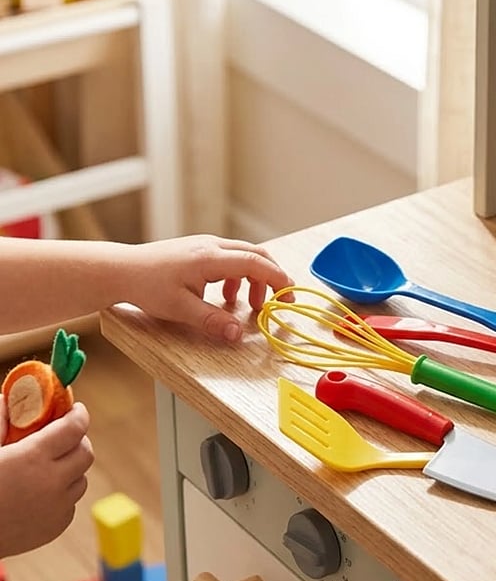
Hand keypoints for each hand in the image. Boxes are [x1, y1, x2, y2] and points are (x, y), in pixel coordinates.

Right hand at [0, 402, 93, 557]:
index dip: (78, 415)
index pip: (75, 428)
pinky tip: (39, 492)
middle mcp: (52, 482)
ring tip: (49, 466)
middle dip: (77, 441)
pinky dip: (62, 494)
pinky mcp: (55, 527)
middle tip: (63, 436)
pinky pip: (70, 504)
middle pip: (85, 453)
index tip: (75, 410)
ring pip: (80, 480)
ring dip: (70, 469)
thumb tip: (9, 401)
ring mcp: (57, 508)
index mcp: (33, 457)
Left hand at [123, 235, 294, 341]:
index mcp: (210, 258)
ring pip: (244, 256)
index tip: (290, 295)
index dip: (277, 278)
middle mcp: (211, 246)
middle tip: (282, 299)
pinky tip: (227, 296)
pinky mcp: (199, 250)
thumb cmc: (146, 286)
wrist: (121, 270)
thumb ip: (212, 322)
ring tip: (252, 304)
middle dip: (273, 277)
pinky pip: (230, 258)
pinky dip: (239, 276)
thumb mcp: (180, 309)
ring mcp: (205, 246)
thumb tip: (237, 334)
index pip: (256, 263)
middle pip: (256, 254)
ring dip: (255, 279)